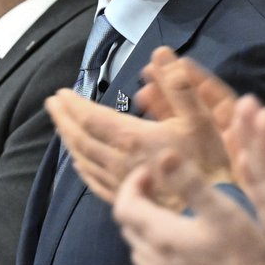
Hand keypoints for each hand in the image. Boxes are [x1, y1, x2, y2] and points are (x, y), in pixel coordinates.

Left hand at [47, 47, 232, 203]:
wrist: (212, 211)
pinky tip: (78, 163)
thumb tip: (159, 53)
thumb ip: (179, 85)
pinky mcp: (126, 200)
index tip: (60, 92)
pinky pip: (94, 182)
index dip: (73, 104)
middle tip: (52, 104)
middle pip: (80, 139)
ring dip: (68, 140)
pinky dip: (81, 167)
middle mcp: (119, 161)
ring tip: (61, 125)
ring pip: (83, 160)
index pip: (91, 118)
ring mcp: (120, 184)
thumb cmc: (209, 163)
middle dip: (63, 119)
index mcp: (133, 138)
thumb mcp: (201, 118)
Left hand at [114, 152, 264, 264]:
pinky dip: (157, 252)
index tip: (151, 172)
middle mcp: (156, 263)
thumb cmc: (246, 255)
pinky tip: (182, 249)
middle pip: (129, 228)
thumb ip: (189, 183)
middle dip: (138, 203)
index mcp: (161, 237)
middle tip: (159, 188)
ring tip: (168, 216)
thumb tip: (163, 155)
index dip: (131, 184)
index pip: (124, 207)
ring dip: (146, 229)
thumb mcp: (222, 211)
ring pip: (140, 252)